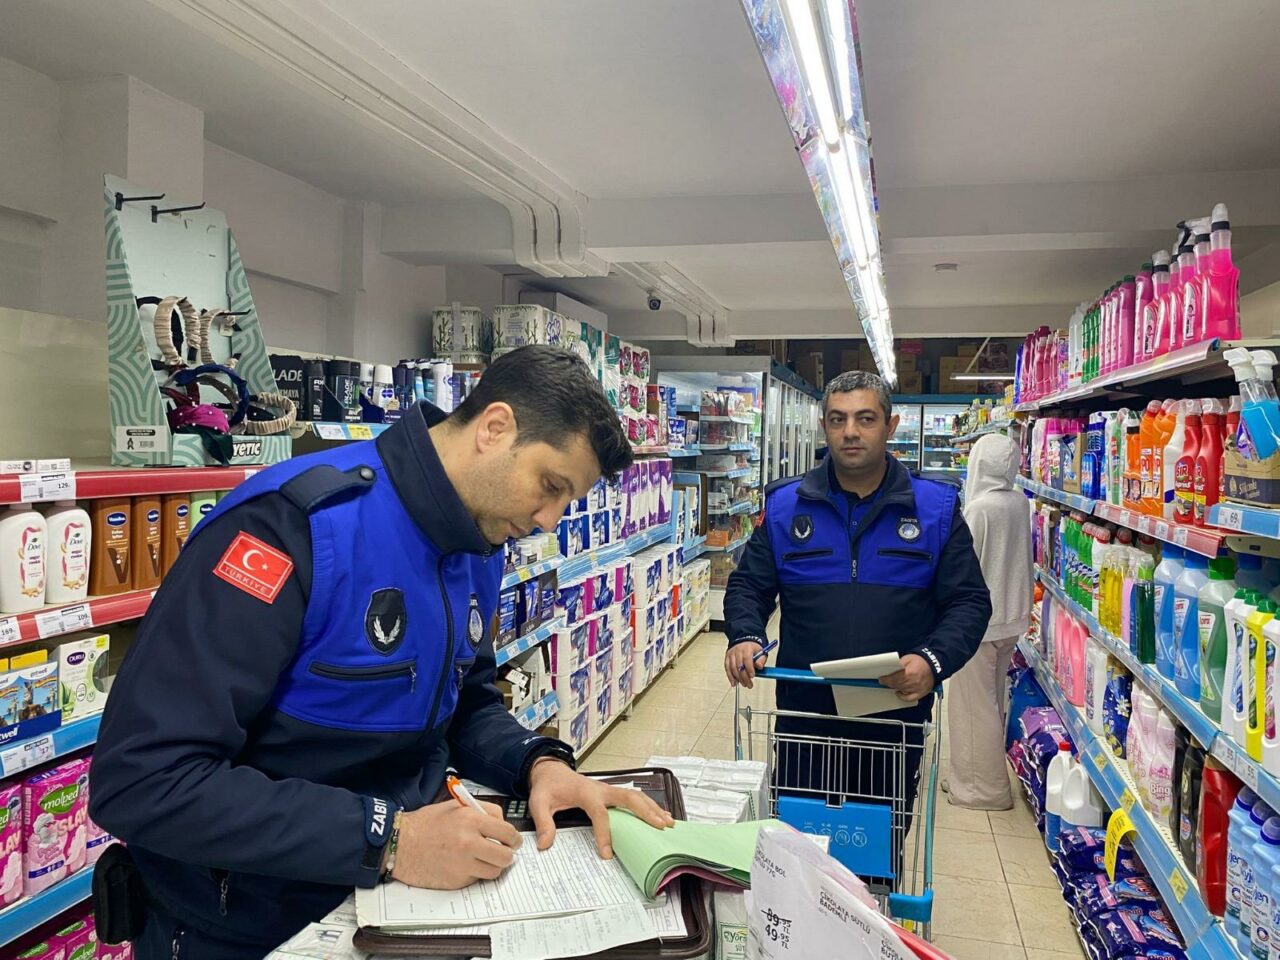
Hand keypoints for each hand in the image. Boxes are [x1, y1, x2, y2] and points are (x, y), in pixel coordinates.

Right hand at [390, 799, 521, 888]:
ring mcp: (462, 864)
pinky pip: (476, 879)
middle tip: (503, 852)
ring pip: (494, 871)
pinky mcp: (455, 881)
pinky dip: (475, 873)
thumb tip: (502, 823)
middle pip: (505, 856)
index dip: (514, 839)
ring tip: (484, 859)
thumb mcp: (455, 806)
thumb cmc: (426, 824)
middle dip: (507, 854)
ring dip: (493, 866)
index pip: (508, 832)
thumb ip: (482, 812)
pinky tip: (464, 865)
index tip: (513, 842)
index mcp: (470, 820)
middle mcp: (468, 843)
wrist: (401, 844)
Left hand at [528, 758, 673, 857]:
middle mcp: (602, 789)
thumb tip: (546, 843)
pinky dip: (650, 805)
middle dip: (646, 812)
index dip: (604, 833)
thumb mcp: (539, 802)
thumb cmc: (548, 786)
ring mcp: (609, 789)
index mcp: (586, 792)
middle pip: (629, 798)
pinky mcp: (612, 792)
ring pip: (636, 796)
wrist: (551, 771)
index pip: (599, 813)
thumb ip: (543, 822)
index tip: (607, 853)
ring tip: (668, 823)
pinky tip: (662, 815)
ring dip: (653, 808)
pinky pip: (635, 797)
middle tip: (660, 827)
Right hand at [724, 642, 764, 688]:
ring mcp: (731, 654)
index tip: (752, 676)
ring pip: (732, 668)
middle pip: (739, 665)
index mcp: (747, 648)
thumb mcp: (761, 652)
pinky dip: (730, 677)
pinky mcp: (727, 658)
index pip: (747, 659)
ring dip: (738, 678)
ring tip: (744, 684)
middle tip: (749, 685)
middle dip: (744, 677)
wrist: (744, 642)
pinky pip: (727, 668)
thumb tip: (759, 666)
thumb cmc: (753, 649)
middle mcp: (738, 650)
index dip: (749, 669)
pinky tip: (734, 683)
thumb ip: (761, 660)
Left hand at [878, 654, 935, 702]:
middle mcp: (914, 682)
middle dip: (889, 684)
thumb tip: (889, 669)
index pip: (894, 679)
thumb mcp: (908, 658)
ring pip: (902, 691)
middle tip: (885, 681)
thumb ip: (898, 664)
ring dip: (895, 688)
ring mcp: (917, 689)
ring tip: (891, 685)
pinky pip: (909, 698)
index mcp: (910, 672)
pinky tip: (899, 692)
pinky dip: (903, 697)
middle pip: (897, 685)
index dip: (886, 680)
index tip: (881, 679)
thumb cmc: (921, 662)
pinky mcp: (921, 693)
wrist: (934, 666)